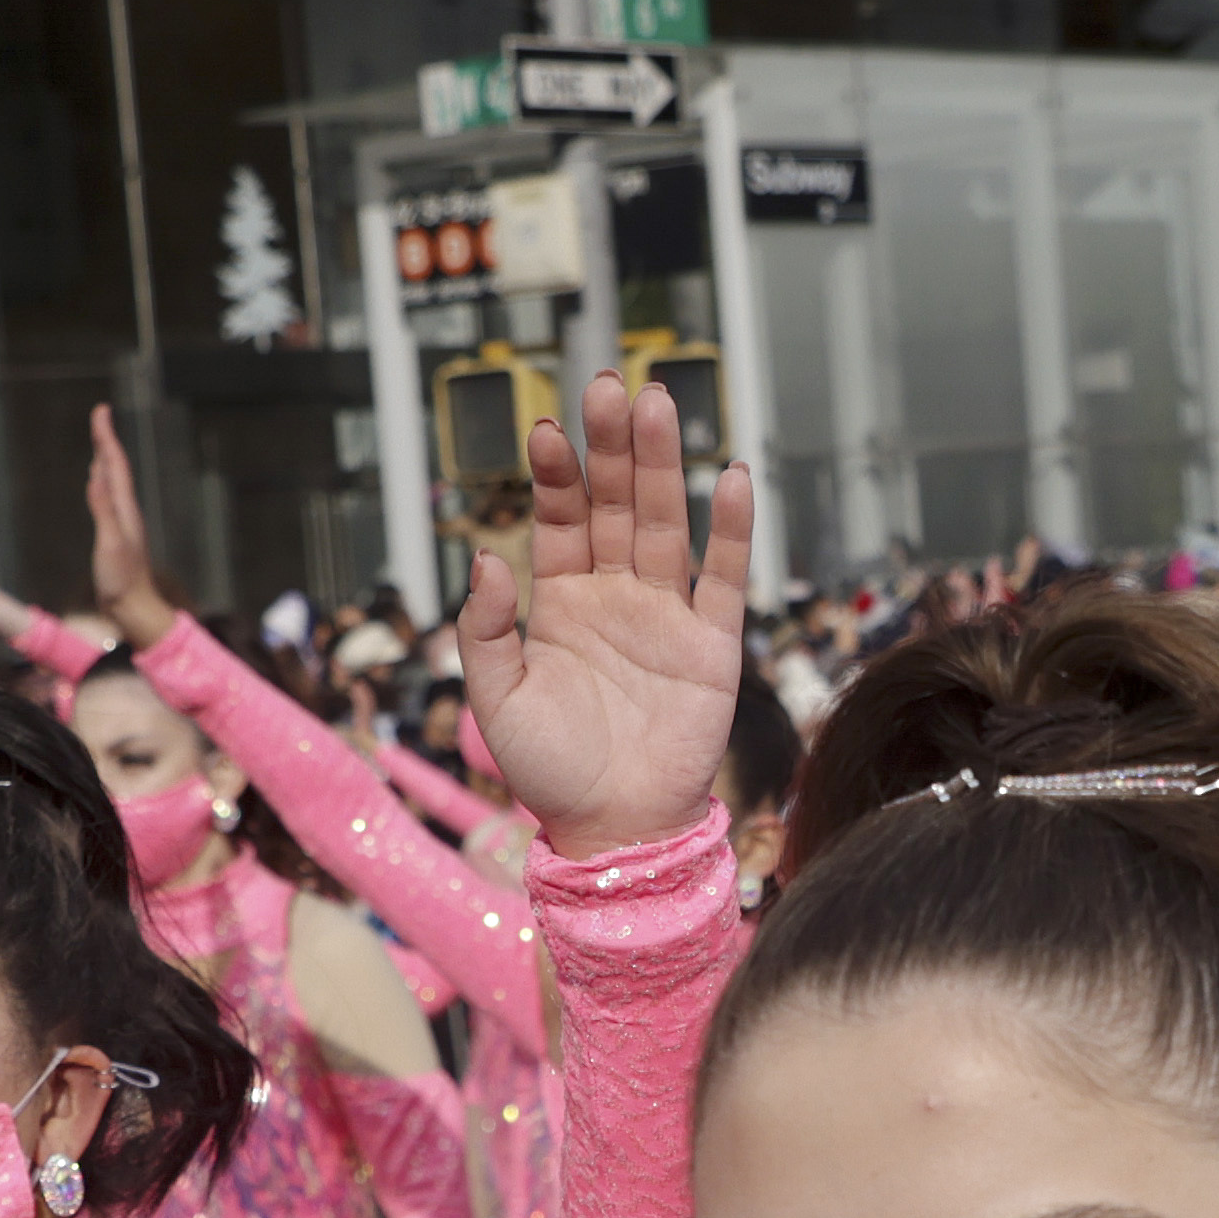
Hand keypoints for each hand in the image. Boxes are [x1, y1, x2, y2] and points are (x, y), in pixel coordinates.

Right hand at [80, 411, 183, 648]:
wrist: (134, 609)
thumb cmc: (122, 582)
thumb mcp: (110, 545)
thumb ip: (103, 511)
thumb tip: (96, 476)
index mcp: (124, 509)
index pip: (115, 464)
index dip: (106, 437)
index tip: (101, 410)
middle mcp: (126, 511)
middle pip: (115, 467)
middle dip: (106, 440)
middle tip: (99, 416)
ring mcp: (122, 522)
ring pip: (113, 481)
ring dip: (105, 458)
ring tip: (99, 441)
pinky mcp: (116, 533)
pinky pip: (108, 497)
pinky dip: (102, 481)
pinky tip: (98, 481)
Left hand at [453, 372, 759, 860]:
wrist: (615, 832)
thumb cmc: (550, 772)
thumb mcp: (495, 700)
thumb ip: (485, 629)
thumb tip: (485, 558)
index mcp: (562, 603)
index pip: (560, 520)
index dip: (555, 476)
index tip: (547, 430)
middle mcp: (616, 596)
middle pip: (617, 504)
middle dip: (612, 447)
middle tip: (608, 385)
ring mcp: (666, 615)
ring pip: (667, 523)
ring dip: (664, 465)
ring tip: (659, 402)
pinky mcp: (711, 644)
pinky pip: (723, 577)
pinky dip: (731, 528)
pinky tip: (733, 476)